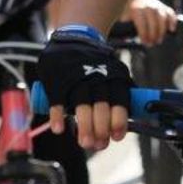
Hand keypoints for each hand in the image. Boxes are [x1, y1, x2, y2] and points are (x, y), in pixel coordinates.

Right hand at [37, 25, 133, 150]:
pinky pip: (57, 99)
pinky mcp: (57, 79)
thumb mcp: (114, 72)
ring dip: (84, 125)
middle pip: (101, 105)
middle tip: (98, 145)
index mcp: (113, 76)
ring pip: (82, 104)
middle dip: (101, 128)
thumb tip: (126, 125)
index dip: (119, 120)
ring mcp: (76, 78)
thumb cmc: (96, 64)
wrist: (73, 38)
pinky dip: (58, 115)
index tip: (117, 137)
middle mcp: (96, 77)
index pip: (120, 99)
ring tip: (84, 143)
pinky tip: (60, 128)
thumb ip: (119, 94)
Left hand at [122, 0, 177, 46]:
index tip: (144, 42)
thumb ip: (125, 28)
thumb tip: (125, 40)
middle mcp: (148, 6)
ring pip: (162, 17)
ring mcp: (157, 5)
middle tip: (152, 43)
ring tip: (159, 40)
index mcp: (136, 8)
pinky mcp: (165, 7)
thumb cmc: (131, 13)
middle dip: (153, 34)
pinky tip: (171, 30)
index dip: (143, 33)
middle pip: (153, 21)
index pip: (141, 22)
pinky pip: (171, 13)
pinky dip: (172, 21)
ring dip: (162, 31)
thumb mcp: (125, 18)